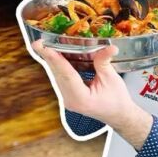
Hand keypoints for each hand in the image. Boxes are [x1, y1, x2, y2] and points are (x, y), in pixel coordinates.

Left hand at [32, 41, 152, 150]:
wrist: (118, 115)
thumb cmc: (117, 101)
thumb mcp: (111, 79)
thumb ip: (104, 62)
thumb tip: (108, 47)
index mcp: (81, 99)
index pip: (66, 75)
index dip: (55, 59)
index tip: (45, 48)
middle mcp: (70, 100)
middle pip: (58, 74)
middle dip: (48, 57)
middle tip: (39, 42)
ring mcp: (68, 99)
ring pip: (57, 75)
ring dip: (52, 59)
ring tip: (45, 44)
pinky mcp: (68, 95)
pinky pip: (61, 77)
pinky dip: (59, 64)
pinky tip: (56, 53)